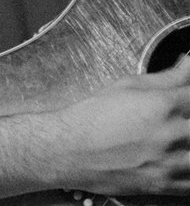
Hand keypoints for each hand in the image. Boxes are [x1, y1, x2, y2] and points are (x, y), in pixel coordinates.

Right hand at [50, 55, 189, 196]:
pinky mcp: (166, 186)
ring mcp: (171, 164)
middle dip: (189, 115)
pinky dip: (189, 168)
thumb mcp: (129, 86)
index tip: (186, 96)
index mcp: (163, 105)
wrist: (72, 150)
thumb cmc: (95, 117)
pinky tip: (179, 156)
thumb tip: (187, 64)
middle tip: (180, 115)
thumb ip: (168, 77)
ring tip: (179, 136)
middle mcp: (172, 135)